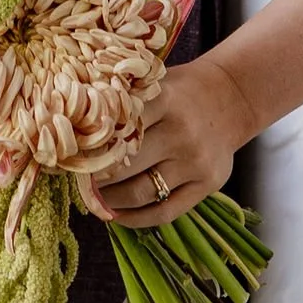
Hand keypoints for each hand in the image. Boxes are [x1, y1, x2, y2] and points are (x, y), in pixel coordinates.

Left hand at [91, 56, 254, 226]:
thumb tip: (75, 128)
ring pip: (141, 192)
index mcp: (165, 101)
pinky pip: (165, 212)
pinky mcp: (207, 184)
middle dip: (93, 177)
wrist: (233, 97)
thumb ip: (124, 103)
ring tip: (92, 198)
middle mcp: (182, 133)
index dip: (90, 145)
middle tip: (74, 180)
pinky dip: (136, 219)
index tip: (69, 155)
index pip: (118, 129)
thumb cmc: (182, 91)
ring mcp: (196, 162)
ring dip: (109, 201)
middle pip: (125, 165)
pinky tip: (116, 215)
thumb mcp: (156, 84)